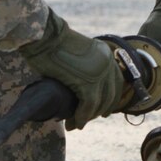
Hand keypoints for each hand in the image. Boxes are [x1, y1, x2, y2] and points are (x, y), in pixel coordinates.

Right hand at [20, 10, 124, 128]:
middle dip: (100, 110)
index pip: (116, 81)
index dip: (111, 99)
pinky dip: (81, 116)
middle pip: (111, 94)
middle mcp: (107, 63)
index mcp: (105, 54)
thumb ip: (83, 68)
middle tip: (88, 120)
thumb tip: (77, 87)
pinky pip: (88, 105)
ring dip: (88, 117)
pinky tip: (74, 123)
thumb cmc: (51, 43)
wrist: (44, 36)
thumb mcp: (76, 53)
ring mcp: (99, 73)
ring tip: (75, 125)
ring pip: (100, 103)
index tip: (104, 111)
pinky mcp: (87, 82)